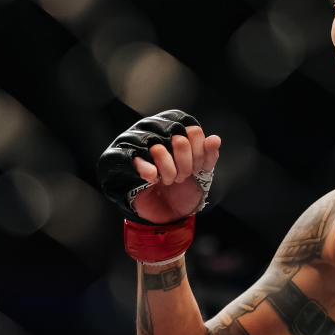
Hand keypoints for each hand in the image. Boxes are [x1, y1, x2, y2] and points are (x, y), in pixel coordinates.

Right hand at [97, 110, 220, 224]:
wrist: (159, 208)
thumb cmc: (181, 185)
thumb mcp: (201, 170)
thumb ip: (208, 154)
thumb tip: (214, 139)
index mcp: (175, 126)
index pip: (194, 132)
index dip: (199, 154)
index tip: (197, 169)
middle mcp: (155, 126)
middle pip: (179, 140)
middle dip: (185, 166)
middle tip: (182, 177)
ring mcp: (136, 139)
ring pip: (159, 150)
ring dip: (169, 172)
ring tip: (167, 180)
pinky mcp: (120, 155)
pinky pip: (136, 160)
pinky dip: (150, 173)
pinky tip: (154, 179)